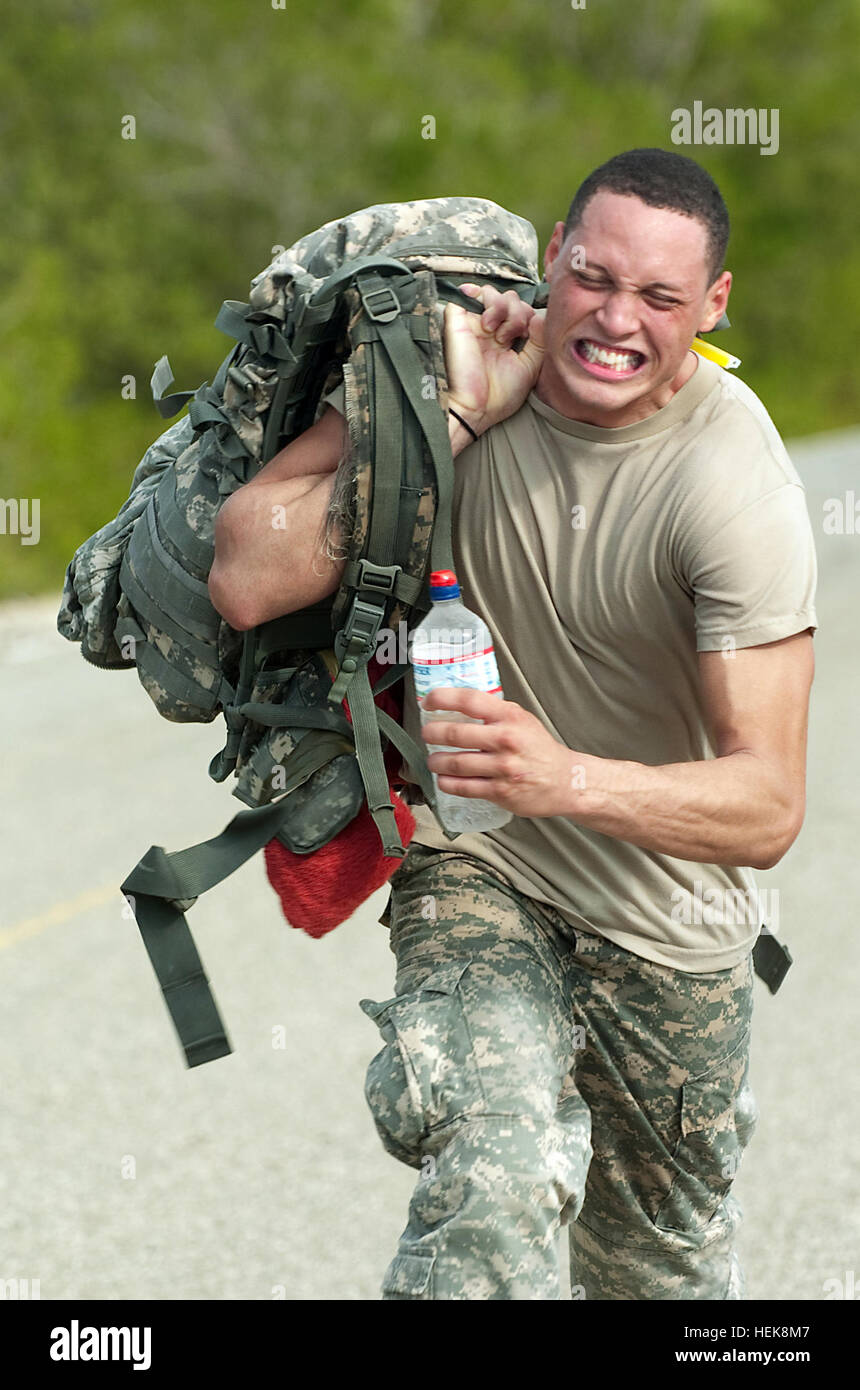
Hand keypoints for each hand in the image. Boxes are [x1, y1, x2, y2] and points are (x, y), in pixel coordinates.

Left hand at [420, 686, 572, 818]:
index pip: (469, 700)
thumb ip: (493, 712)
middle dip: (431, 733)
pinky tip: (443, 779)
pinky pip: (463, 787)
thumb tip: (457, 704)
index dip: (442, 698)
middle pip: (455, 733)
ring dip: (435, 761)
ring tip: (433, 760)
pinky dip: (446, 783)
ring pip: (454, 763)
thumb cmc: (539, 749)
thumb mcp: (522, 720)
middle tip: (427, 734)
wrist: (567, 781)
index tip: (428, 701)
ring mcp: (503, 768)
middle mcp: (506, 740)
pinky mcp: (500, 792)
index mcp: (510, 717)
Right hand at [444, 284, 544, 438]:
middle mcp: (490, 330)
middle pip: (510, 298)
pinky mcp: (458, 320)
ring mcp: (473, 324)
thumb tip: (538, 317)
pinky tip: (487, 324)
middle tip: (512, 338)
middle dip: (519, 312)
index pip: (521, 311)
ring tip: (498, 334)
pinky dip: (484, 299)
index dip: (529, 317)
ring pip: (493, 292)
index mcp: (505, 340)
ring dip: (504, 309)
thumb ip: (539, 341)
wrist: (476, 409)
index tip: (527, 338)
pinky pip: (470, 292)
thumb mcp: (530, 367)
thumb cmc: (499, 396)